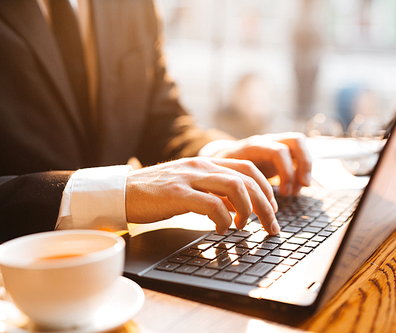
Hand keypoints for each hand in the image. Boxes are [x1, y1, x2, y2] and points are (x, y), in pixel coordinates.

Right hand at [125, 157, 279, 234]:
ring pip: (235, 188)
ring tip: (245, 227)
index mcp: (206, 163)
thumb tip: (239, 207)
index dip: (265, 188)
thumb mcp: (191, 186)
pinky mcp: (177, 193)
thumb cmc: (157, 193)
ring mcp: (190, 178)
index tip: (272, 209)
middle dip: (265, 205)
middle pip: (247, 179)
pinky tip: (221, 229)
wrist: (123, 191)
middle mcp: (201, 166)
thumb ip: (215, 192)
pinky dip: (224, 220)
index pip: (247, 168)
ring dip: (248, 211)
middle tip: (271, 226)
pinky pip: (212, 205)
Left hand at [210, 132, 311, 195]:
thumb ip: (233, 188)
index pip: (277, 152)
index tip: (284, 193)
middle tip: (303, 186)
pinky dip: (302, 170)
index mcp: (252, 147)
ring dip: (306, 166)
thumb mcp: (224, 178)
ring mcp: (274, 143)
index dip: (286, 173)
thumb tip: (239, 208)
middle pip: (295, 141)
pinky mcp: (280, 151)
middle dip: (303, 165)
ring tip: (301, 188)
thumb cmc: (222, 172)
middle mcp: (266, 141)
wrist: (219, 158)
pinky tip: (295, 189)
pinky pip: (298, 153)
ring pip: (299, 143)